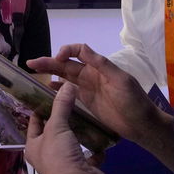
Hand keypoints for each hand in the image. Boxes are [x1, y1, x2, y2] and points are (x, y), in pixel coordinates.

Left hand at [26, 81, 108, 173]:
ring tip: (87, 116)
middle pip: (54, 133)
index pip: (34, 122)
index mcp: (33, 147)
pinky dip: (94, 149)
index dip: (41, 108)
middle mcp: (45, 157)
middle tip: (73, 102)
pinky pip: (87, 156)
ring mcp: (64, 165)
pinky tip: (100, 137)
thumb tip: (66, 85)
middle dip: (64, 119)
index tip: (51, 93)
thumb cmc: (60, 155)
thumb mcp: (57, 126)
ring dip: (79, 133)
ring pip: (71, 143)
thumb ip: (61, 105)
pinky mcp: (81, 170)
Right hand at [28, 43, 165, 145]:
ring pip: (64, 78)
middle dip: (49, 62)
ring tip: (33, 74)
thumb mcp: (120, 80)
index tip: (57, 58)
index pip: (78, 52)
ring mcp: (87, 90)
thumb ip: (101, 64)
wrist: (142, 125)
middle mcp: (90, 75)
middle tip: (31, 63)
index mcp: (98, 67)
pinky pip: (68, 93)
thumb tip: (82, 48)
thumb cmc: (133, 101)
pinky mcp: (86, 103)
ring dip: (49, 74)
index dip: (66, 52)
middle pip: (66, 65)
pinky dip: (56, 90)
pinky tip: (46, 89)